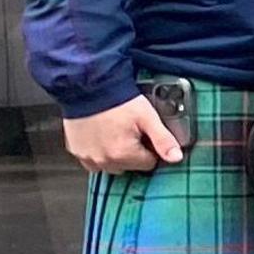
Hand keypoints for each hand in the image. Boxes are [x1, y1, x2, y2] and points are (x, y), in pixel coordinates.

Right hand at [64, 96, 183, 174]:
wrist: (89, 87)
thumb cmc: (118, 101)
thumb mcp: (148, 118)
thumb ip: (163, 140)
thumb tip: (176, 157)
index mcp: (123, 154)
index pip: (149, 163)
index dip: (150, 148)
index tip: (145, 135)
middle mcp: (104, 160)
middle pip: (129, 166)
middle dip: (133, 152)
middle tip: (130, 131)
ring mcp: (87, 157)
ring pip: (111, 165)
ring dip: (115, 154)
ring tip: (115, 132)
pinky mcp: (76, 151)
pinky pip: (92, 160)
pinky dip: (98, 152)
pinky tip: (101, 137)